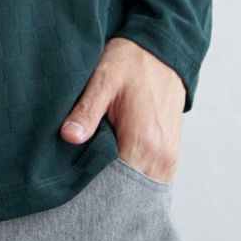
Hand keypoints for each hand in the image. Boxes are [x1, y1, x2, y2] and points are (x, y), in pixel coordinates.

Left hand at [58, 37, 183, 183]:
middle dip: (104, 184)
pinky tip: (114, 159)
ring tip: (97, 164)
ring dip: (119, 179)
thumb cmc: (131, 61)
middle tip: (81, 171)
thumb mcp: (103, 78)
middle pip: (128, 189)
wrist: (162, 50)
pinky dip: (131, 172)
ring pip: (139, 185)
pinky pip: (149, 176)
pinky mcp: (171, 154)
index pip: (115, 183)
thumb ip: (87, 110)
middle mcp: (161, 156)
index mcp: (143, 142)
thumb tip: (68, 136)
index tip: (75, 175)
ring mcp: (169, 157)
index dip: (92, 181)